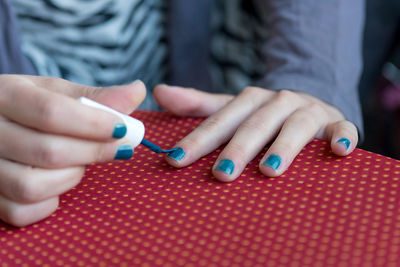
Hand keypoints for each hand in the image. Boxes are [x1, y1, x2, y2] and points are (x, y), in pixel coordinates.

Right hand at [0, 75, 144, 225]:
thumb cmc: (29, 107)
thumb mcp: (55, 93)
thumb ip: (95, 97)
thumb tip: (138, 91)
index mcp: (4, 95)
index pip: (52, 112)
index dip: (95, 124)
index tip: (123, 129)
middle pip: (48, 152)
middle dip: (94, 152)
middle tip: (118, 148)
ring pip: (32, 186)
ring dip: (70, 177)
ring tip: (80, 163)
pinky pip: (21, 212)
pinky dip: (49, 202)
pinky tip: (57, 183)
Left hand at [153, 85, 357, 181]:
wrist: (307, 107)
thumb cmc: (264, 116)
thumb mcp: (232, 109)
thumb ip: (198, 105)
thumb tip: (160, 92)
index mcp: (251, 100)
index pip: (220, 122)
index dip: (198, 141)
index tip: (175, 161)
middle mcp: (278, 102)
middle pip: (255, 125)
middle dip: (238, 149)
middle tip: (221, 174)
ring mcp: (308, 112)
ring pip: (295, 127)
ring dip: (283, 146)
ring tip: (269, 170)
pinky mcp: (335, 123)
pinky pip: (342, 129)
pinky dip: (342, 138)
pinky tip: (339, 151)